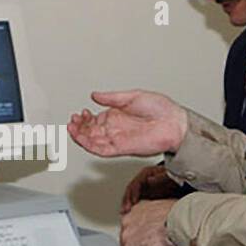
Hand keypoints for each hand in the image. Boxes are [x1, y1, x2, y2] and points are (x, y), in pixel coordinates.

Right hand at [67, 90, 188, 157]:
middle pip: (90, 131)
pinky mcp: (121, 148)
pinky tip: (81, 138)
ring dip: (80, 136)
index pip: (94, 120)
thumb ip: (111, 97)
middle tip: (72, 120)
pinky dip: (89, 145)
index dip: (84, 118)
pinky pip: (101, 150)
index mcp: (117, 116)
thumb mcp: (132, 96)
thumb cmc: (160, 109)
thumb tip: (94, 95)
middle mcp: (115, 129)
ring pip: (93, 141)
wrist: (173, 122)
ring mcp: (117, 139)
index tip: (79, 113)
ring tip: (72, 127)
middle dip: (79, 126)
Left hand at [120, 199, 178, 245]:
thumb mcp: (163, 215)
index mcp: (137, 211)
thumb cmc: (177, 216)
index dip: (143, 240)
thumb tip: (160, 233)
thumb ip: (156, 224)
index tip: (152, 245)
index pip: (134, 230)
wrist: (177, 221)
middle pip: (130, 243)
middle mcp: (128, 222)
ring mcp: (126, 237)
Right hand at [121, 165, 181, 213]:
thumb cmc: (174, 178)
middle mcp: (142, 179)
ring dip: (127, 203)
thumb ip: (159, 179)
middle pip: (131, 189)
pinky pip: (135, 198)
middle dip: (127, 199)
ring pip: (131, 194)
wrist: (179, 182)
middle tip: (126, 209)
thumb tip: (149, 181)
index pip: (136, 183)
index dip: (133, 192)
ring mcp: (142, 186)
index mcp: (146, 173)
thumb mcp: (168, 176)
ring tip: (124, 211)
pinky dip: (132, 204)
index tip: (133, 202)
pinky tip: (129, 211)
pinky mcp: (144, 193)